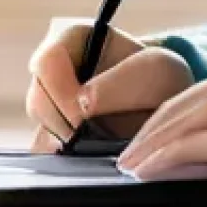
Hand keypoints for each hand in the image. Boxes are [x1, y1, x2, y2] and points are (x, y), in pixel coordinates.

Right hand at [25, 18, 194, 151]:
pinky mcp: (53, 141)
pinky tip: (93, 160)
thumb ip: (122, 82)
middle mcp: (53, 73)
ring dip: (69, 146)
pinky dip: (68, 166)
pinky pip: (45, 159)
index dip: (60, 90)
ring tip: (103, 146)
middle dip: (65, 124)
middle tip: (94, 137)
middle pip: (37, 101)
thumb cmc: (161, 79)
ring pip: (39, 132)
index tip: (84, 115)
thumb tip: (82, 104)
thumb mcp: (156, 71)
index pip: (47, 62)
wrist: (169, 110)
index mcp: (72, 40)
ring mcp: (50, 109)